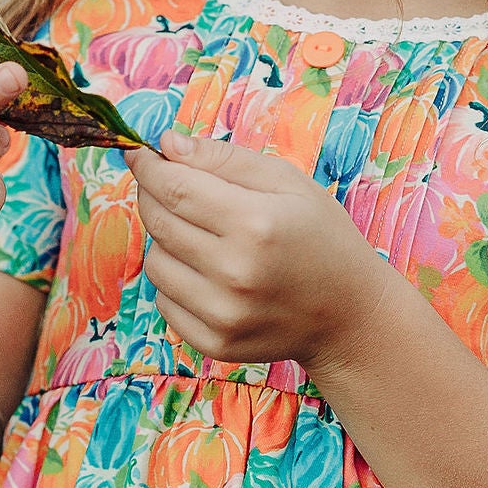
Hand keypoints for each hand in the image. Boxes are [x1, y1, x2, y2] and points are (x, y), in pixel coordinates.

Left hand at [132, 128, 387, 369]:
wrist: (349, 314)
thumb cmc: (321, 237)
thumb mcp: (286, 182)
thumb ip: (223, 159)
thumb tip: (166, 144)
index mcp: (255, 223)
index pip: (173, 187)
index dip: (148, 166)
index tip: (138, 153)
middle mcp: (235, 272)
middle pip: (159, 222)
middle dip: (154, 195)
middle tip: (171, 186)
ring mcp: (223, 314)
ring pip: (155, 263)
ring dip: (168, 242)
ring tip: (206, 238)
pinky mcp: (215, 342)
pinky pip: (164, 301)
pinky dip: (176, 282)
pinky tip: (210, 275)